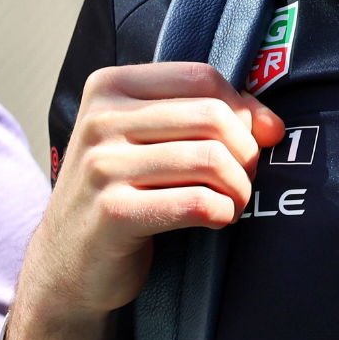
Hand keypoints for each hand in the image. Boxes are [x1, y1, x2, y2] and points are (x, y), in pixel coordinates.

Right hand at [19, 61, 282, 331]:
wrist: (68, 262)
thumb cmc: (120, 193)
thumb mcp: (148, 140)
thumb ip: (206, 117)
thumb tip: (270, 125)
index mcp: (109, 86)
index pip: (201, 77)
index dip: (240, 109)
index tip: (249, 140)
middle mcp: (100, 119)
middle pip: (211, 116)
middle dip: (245, 151)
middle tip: (242, 178)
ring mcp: (102, 166)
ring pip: (210, 159)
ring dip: (238, 187)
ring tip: (232, 201)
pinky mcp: (113, 214)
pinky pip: (196, 203)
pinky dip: (221, 212)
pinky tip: (216, 219)